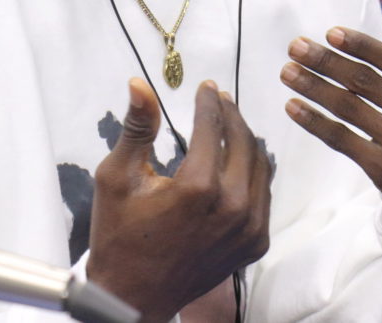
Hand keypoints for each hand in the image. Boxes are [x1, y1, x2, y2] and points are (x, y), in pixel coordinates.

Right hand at [86, 78, 271, 322]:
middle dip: (230, 114)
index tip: (206, 87)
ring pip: (260, 165)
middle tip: (220, 98)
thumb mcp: (117, 177)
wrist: (133, 297)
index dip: (209, 102)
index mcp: (199, 187)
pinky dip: (253, 170)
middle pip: (243, 141)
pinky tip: (238, 159)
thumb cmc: (120, 235)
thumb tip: (140, 84)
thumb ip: (137, 127)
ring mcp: (249, 228)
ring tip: (229, 122)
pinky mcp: (256, 243)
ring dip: (245, 139)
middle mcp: (233, 206)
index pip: (212, 127)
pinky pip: (264, 194)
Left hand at [280, 11, 381, 201]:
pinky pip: (341, 140)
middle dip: (325, 61)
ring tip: (287, 71)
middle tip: (296, 46)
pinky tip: (294, 106)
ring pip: (347, 109)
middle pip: (364, 82)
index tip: (330, 32)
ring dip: (312, 87)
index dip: (360, 46)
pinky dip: (314, 122)